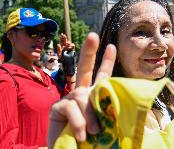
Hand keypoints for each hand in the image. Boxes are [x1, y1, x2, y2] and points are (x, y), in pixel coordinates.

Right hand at [48, 32, 116, 148]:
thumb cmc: (92, 144)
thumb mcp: (105, 127)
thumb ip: (108, 112)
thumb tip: (117, 100)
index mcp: (93, 98)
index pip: (100, 77)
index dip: (105, 62)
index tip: (112, 46)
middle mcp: (79, 95)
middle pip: (84, 69)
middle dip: (88, 52)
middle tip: (92, 35)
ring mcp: (67, 101)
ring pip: (81, 94)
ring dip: (90, 113)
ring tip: (93, 132)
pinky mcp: (56, 109)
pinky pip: (70, 107)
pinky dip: (78, 121)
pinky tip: (81, 135)